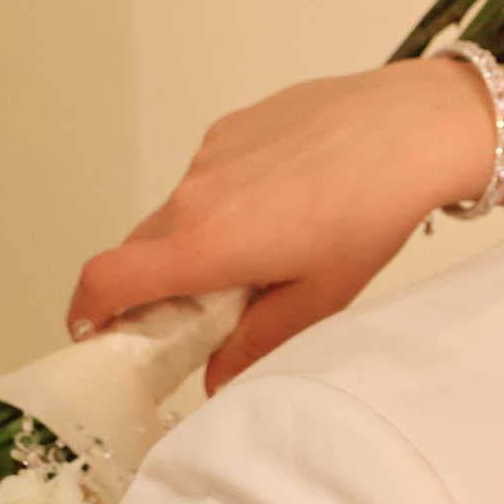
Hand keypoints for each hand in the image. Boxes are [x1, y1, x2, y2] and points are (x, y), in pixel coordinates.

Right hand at [67, 63, 491, 392]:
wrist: (414, 128)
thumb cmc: (374, 212)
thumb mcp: (320, 296)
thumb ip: (256, 341)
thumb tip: (216, 378)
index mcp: (203, 244)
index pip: (106, 280)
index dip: (88, 312)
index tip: (98, 332)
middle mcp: (192, 194)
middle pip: (141, 249)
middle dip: (158, 284)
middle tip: (205, 309)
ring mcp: (209, 154)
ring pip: (181, 211)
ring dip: (202, 238)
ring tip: (273, 247)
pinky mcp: (232, 125)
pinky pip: (212, 174)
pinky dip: (231, 197)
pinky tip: (292, 198)